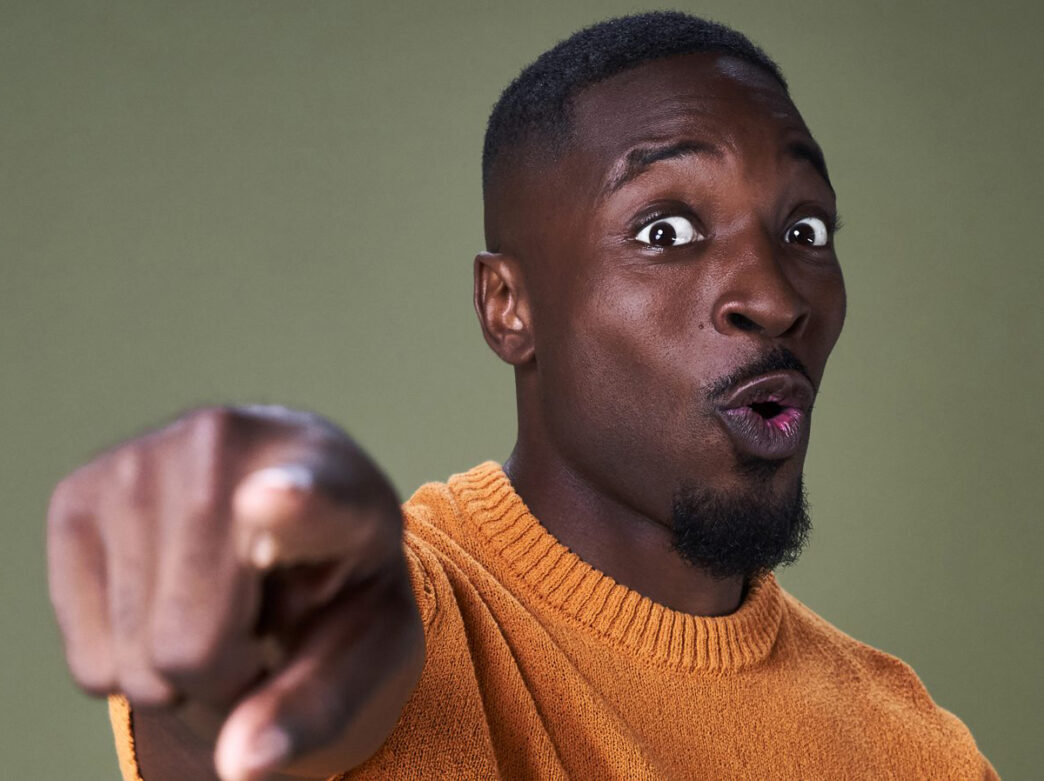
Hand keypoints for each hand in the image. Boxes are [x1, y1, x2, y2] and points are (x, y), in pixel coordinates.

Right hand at [47, 406, 423, 779]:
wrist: (288, 507)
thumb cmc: (338, 581)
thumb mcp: (368, 644)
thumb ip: (321, 702)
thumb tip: (241, 762)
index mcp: (334, 475)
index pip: (311, 496)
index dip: (292, 506)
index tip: (270, 501)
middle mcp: (228, 443)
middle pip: (193, 646)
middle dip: (226, 673)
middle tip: (260, 626)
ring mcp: (140, 461)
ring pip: (132, 661)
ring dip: (175, 669)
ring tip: (218, 605)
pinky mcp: (75, 495)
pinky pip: (87, 661)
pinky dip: (129, 660)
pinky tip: (169, 597)